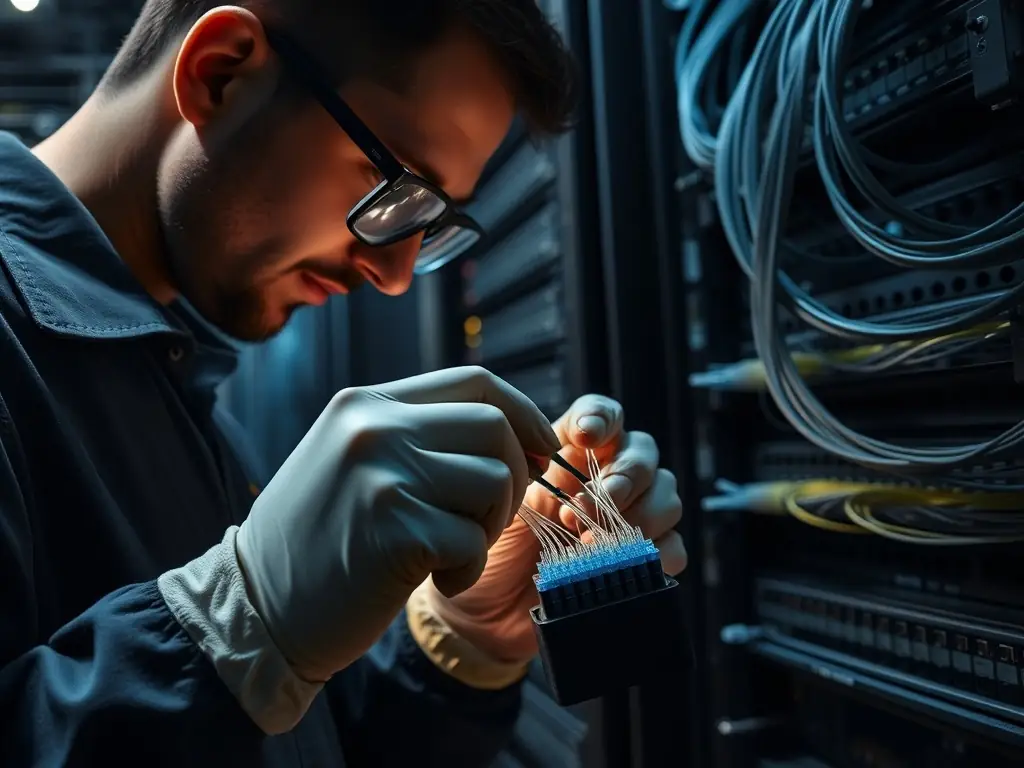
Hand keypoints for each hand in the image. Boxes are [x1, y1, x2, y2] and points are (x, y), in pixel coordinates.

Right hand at [234, 366, 560, 682]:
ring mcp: (381, 475)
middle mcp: (373, 427)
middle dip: (513, 477)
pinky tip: (429, 579)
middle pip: (495, 429)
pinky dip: (465, 570)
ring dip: (487, 527)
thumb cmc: (316, 541)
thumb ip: (416, 434)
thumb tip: (511, 432)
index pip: (475, 382)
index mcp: (365, 403)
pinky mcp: (394, 530)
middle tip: (481, 520)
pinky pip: (472, 541)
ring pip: (494, 481)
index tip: (544, 450)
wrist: (255, 610)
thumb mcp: (353, 460)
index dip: (524, 414)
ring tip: (446, 551)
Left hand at [427, 394, 686, 663]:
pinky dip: (652, 552)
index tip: (584, 435)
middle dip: (625, 473)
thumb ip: (529, 466)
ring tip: (590, 539)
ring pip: (667, 496)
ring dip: (638, 513)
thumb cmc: (488, 547)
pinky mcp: (640, 565)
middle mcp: (606, 480)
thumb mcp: (500, 499)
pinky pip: (673, 548)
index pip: (605, 415)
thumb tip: (562, 451)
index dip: (603, 417)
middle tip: (596, 498)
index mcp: (572, 454)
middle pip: (644, 453)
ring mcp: (628, 521)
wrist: (485, 613)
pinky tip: (616, 562)